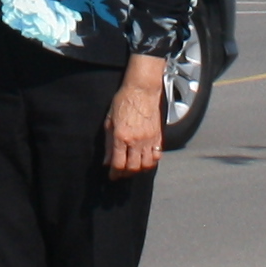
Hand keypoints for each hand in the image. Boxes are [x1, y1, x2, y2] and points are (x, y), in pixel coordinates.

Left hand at [103, 61, 165, 175]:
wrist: (142, 90)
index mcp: (121, 137)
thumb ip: (108, 144)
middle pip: (133, 167)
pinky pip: (157, 156)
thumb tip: (106, 162)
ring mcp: (149, 139)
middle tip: (121, 173)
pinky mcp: (158, 136)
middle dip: (125, 174)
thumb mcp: (109, 121)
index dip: (114, 173)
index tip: (112, 176)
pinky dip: (151, 162)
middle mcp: (136, 141)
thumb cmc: (123, 102)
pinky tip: (145, 160)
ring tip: (132, 168)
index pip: (118, 164)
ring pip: (146, 165)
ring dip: (139, 170)